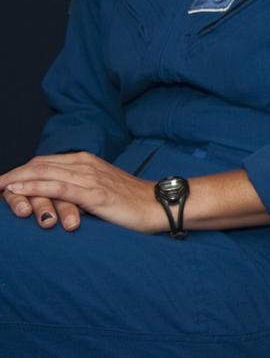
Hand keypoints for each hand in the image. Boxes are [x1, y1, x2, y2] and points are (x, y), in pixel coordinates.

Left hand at [0, 152, 162, 233]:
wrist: (157, 205)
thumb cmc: (130, 201)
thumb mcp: (100, 189)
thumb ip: (78, 187)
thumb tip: (55, 196)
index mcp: (86, 161)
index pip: (43, 162)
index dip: (19, 171)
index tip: (1, 183)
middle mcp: (85, 164)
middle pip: (38, 165)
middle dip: (11, 175)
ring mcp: (89, 177)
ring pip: (43, 173)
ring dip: (15, 180)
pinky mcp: (94, 193)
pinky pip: (58, 187)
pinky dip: (34, 186)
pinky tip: (17, 189)